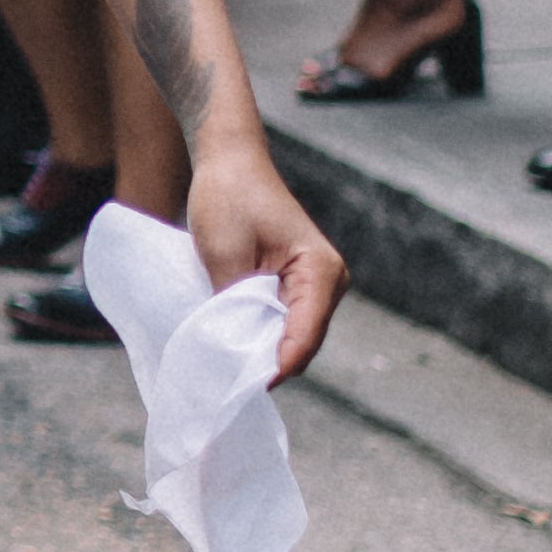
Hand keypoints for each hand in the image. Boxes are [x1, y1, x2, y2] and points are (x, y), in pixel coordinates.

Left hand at [184, 140, 347, 383]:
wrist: (229, 163)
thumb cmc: (228, 198)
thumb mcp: (226, 254)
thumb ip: (235, 303)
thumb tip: (233, 350)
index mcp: (321, 273)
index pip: (303, 336)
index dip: (274, 365)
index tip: (243, 388)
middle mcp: (328, 283)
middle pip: (299, 344)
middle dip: (265, 362)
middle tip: (224, 383)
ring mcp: (314, 287)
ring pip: (289, 337)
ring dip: (259, 350)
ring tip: (223, 367)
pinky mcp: (294, 286)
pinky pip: (279, 322)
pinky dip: (257, 334)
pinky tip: (229, 344)